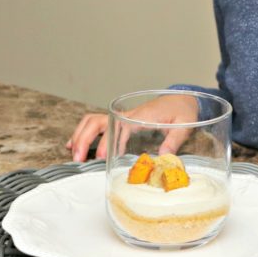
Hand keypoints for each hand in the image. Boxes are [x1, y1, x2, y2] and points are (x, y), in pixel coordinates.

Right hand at [65, 94, 199, 161]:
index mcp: (140, 117)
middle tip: (78, 158)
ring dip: (80, 135)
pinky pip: (99, 123)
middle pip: (96, 121)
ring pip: (93, 121)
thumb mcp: (184, 125)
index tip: (100, 157)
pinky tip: (78, 144)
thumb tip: (163, 156)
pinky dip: (85, 132)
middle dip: (83, 138)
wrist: (184, 98)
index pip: (116, 128)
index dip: (105, 142)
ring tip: (73, 153)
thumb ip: (175, 140)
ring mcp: (124, 117)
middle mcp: (128, 115)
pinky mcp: (124, 120)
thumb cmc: (184, 111)